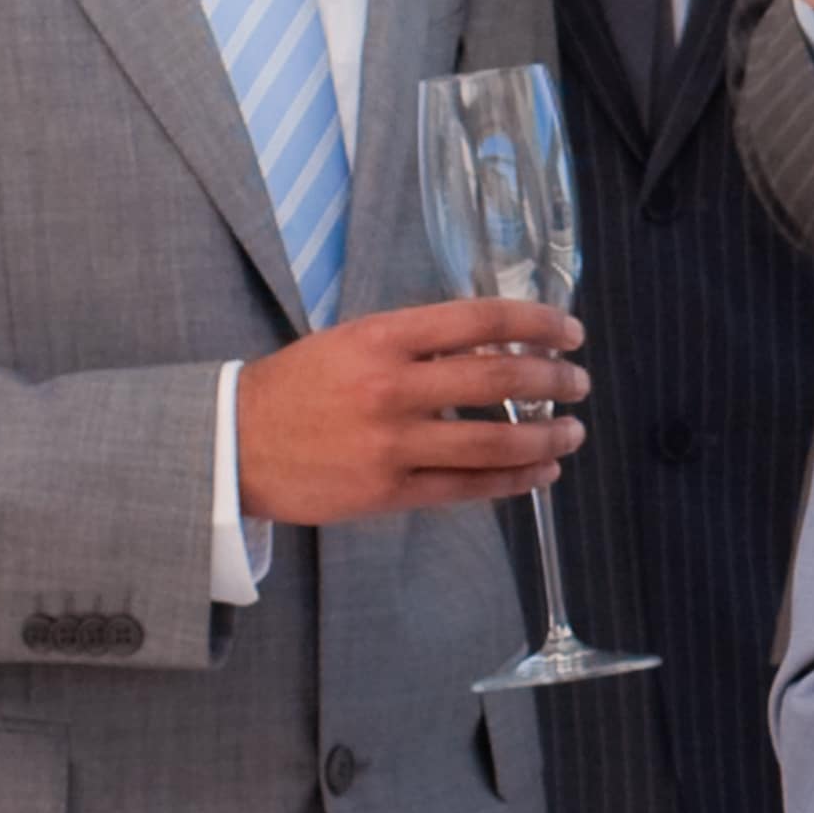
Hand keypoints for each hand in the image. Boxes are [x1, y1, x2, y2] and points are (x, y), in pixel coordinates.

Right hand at [236, 299, 585, 524]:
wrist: (233, 443)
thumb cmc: (299, 385)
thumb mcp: (353, 340)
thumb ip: (420, 342)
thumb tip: (501, 346)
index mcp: (382, 338)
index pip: (480, 321)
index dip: (538, 324)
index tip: (571, 330)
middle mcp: (390, 388)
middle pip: (497, 381)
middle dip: (554, 381)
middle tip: (580, 382)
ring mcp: (390, 444)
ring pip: (492, 444)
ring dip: (545, 438)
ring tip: (573, 432)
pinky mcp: (386, 492)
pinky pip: (465, 488)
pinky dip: (512, 481)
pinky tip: (540, 473)